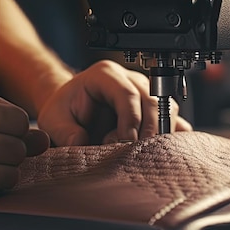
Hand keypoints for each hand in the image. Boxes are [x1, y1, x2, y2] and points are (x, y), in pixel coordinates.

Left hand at [37, 60, 192, 145]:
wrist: (72, 112)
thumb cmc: (65, 111)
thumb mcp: (54, 120)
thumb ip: (65, 132)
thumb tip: (82, 143)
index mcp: (105, 74)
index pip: (127, 93)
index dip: (130, 119)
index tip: (125, 142)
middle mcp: (130, 79)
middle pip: (153, 101)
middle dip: (148, 130)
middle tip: (135, 154)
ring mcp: (147, 93)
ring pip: (168, 109)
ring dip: (159, 134)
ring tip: (140, 153)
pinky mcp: (156, 110)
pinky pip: (175, 122)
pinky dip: (172, 138)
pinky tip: (160, 154)